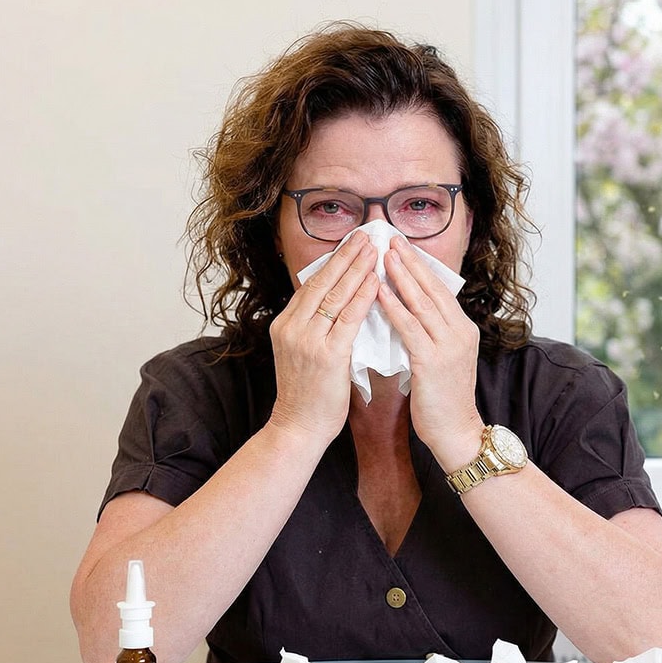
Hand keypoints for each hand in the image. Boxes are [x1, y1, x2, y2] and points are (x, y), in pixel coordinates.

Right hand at [268, 232, 379, 442]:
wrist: (298, 427)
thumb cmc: (308, 394)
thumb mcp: (303, 353)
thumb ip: (316, 328)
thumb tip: (338, 304)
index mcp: (284, 324)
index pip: (312, 285)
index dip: (333, 262)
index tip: (350, 244)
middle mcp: (292, 327)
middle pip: (322, 282)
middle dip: (346, 256)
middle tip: (366, 235)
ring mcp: (307, 340)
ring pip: (336, 295)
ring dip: (357, 269)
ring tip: (375, 249)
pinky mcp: (326, 355)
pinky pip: (348, 318)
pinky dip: (363, 297)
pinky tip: (376, 282)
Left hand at [378, 237, 484, 466]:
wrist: (456, 432)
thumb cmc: (443, 400)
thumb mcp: (442, 359)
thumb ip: (429, 335)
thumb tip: (408, 313)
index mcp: (462, 329)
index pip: (439, 290)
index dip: (419, 266)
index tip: (402, 246)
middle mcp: (459, 332)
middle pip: (432, 288)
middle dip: (409, 261)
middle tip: (390, 237)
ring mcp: (448, 345)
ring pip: (422, 302)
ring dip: (400, 276)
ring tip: (382, 255)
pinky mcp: (433, 361)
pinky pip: (410, 327)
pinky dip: (394, 307)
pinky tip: (379, 293)